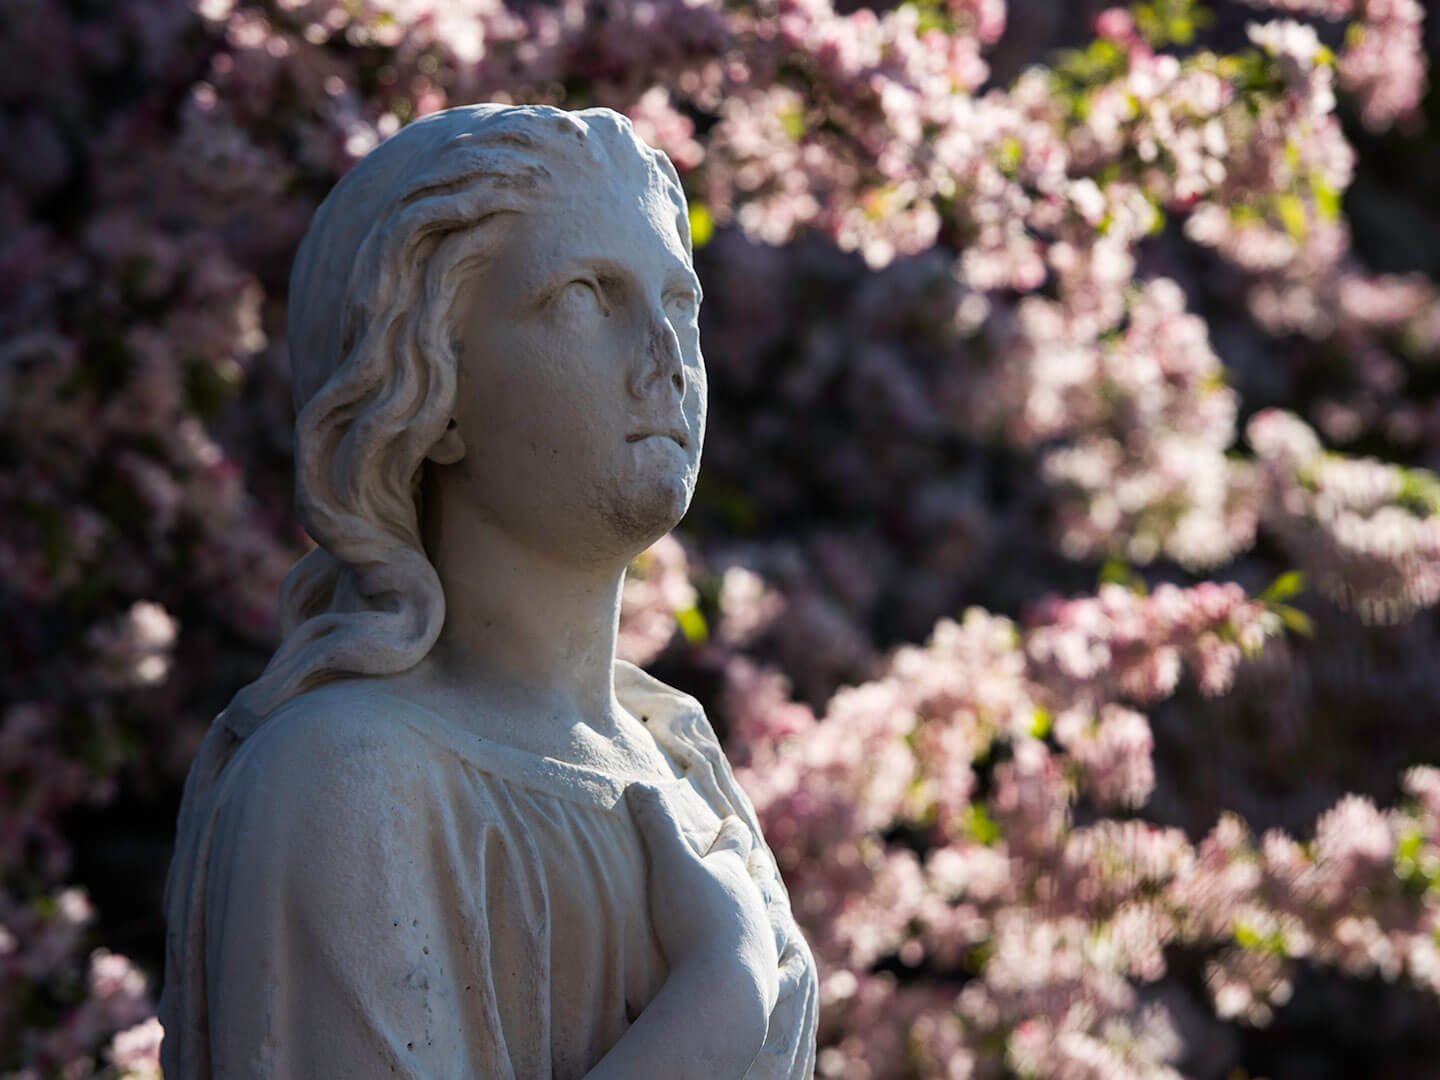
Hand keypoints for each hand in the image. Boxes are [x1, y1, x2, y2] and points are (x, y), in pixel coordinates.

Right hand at [625, 784, 780, 1026]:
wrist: (722, 986)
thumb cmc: (694, 920)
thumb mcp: (668, 865)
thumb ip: (656, 825)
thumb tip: (640, 783)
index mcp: (731, 875)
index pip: (732, 845)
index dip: (731, 832)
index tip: (733, 822)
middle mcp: (755, 906)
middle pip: (760, 881)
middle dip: (759, 868)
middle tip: (762, 859)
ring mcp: (766, 944)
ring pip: (777, 921)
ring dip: (777, 911)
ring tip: (781, 907)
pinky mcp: (769, 982)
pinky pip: (787, 971)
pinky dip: (791, 965)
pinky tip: (796, 965)